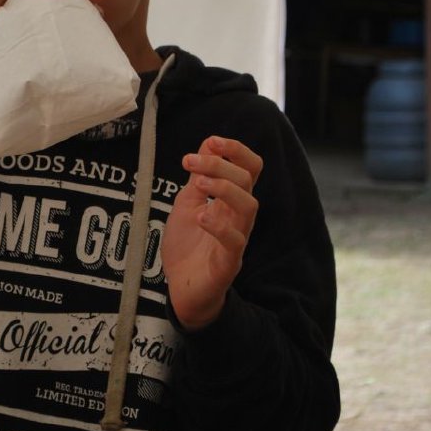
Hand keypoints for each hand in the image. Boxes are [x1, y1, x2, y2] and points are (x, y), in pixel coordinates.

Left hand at [161, 136, 262, 329]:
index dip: (236, 150)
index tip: (211, 141)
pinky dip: (219, 226)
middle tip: (189, 162)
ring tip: (199, 183)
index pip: (250, 168)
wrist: (181, 289)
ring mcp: (237, 239)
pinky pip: (235, 242)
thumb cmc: (188, 246)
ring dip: (225, 188)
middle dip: (220, 164)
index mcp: (231, 200)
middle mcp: (239, 217)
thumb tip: (208, 143)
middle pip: (247, 181)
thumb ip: (199, 177)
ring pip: (249, 207)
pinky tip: (201, 217)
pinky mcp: (229, 263)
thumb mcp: (187, 203)